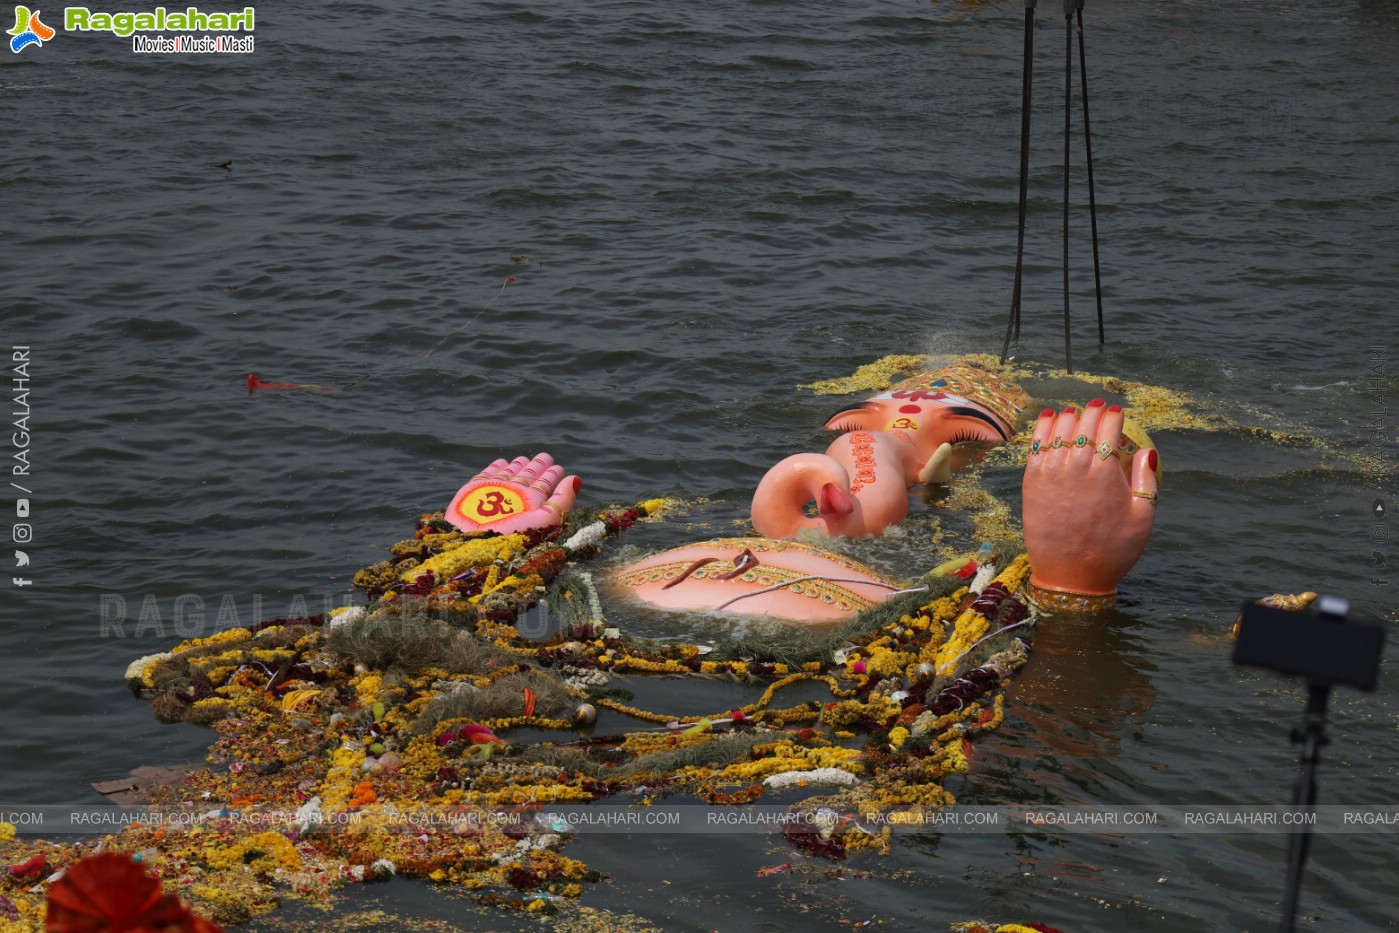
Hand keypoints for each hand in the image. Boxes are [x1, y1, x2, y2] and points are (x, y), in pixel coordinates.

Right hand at [445, 452, 580, 534]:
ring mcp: (495, 494)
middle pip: (528, 479)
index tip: (558, 467)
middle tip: (544, 457)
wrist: (478, 547)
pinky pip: (487, 475)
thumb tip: (576, 479)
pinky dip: (495, 468)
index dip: (552, 476)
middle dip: (537, 467)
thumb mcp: (546, 520)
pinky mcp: (474, 491)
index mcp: (533, 507)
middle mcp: (515, 500)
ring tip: (524, 459)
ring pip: (509, 475)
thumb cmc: (515, 538)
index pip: (545, 487)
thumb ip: (562, 500)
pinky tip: (501, 462)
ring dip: (517, 466)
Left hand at [1021, 401, 1157, 598]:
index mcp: (1105, 472)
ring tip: (1076, 413)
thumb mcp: (1143, 518)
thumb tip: (1147, 450)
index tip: (1117, 412)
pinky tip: (1050, 419)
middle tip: (1098, 409)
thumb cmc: (1112, 550)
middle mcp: (1075, 465)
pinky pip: (1035, 444)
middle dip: (1093, 412)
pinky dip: (1043, 427)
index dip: (1114, 415)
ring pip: (1058, 429)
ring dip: (1069, 416)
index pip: (1109, 427)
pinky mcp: (1031, 481)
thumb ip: (1146, 480)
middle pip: (1083, 423)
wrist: (1069, 576)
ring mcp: (1049, 472)